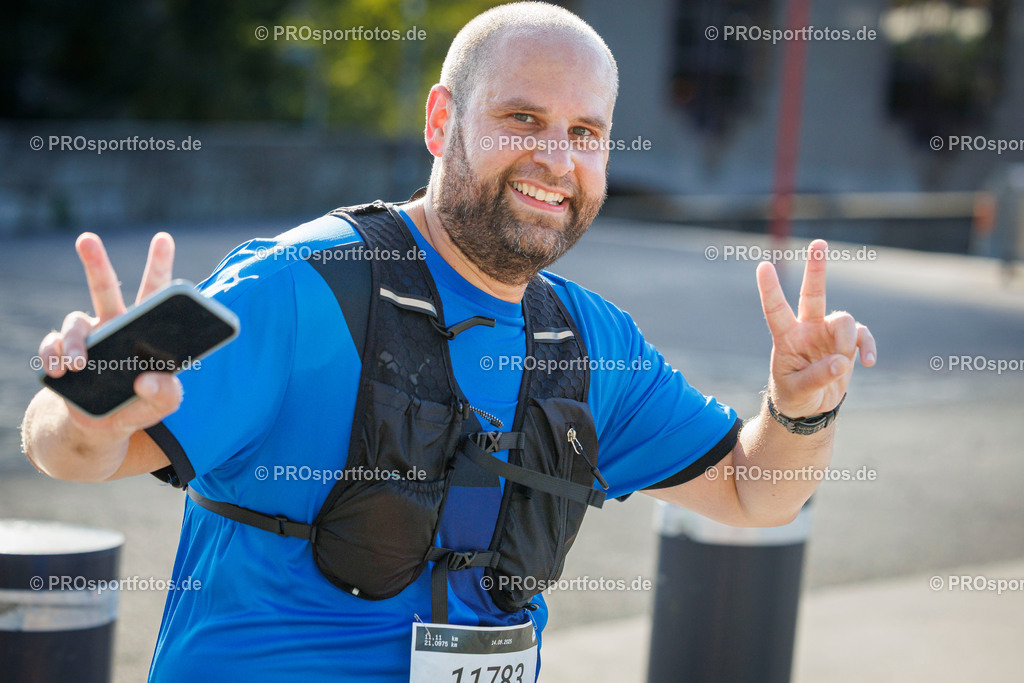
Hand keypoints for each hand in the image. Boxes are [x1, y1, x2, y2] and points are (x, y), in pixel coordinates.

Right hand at [38, 232, 182, 432]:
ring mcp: (87, 338)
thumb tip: (149, 379)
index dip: (159, 266)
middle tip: (87, 239)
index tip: (163, 238)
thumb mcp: (162, 406)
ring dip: (73, 342)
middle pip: (104, 288)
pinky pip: (51, 345)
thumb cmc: (138, 406)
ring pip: (74, 321)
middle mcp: (113, 325)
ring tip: (79, 365)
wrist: (100, 428)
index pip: (155, 294)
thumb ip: (167, 395)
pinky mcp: (63, 355)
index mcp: (144, 331)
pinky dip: (53, 357)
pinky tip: (60, 372)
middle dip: (95, 262)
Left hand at [755, 239, 875, 417]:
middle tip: (818, 242)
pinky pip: (862, 336)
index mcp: (786, 337)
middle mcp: (807, 329)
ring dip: (848, 341)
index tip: (762, 265)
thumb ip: (818, 377)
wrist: (809, 408)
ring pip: (844, 320)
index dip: (770, 289)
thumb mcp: (798, 390)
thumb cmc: (793, 396)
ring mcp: (828, 334)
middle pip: (813, 294)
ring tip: (843, 363)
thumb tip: (842, 362)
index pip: (775, 310)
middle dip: (817, 268)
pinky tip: (868, 362)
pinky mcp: (847, 343)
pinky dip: (867, 347)